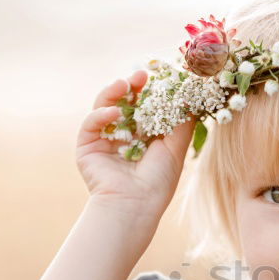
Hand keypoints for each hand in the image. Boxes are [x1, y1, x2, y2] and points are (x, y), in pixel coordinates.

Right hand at [75, 70, 196, 214]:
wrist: (135, 205)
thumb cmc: (158, 181)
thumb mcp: (175, 148)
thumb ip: (182, 123)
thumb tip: (191, 98)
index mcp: (144, 137)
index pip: (145, 107)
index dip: (151, 92)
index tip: (160, 78)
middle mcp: (123, 136)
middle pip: (124, 103)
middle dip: (131, 87)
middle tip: (141, 74)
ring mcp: (104, 140)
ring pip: (105, 107)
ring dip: (113, 93)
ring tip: (125, 83)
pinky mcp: (87, 146)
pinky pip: (91, 124)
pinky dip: (101, 114)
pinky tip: (115, 112)